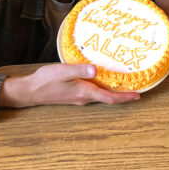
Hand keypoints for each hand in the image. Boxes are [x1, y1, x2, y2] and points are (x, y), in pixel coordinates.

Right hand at [0, 63, 139, 107]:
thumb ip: (79, 70)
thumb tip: (95, 70)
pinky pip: (93, 93)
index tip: (138, 95)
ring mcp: (78, 98)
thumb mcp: (63, 71)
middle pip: (108, 98)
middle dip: (122, 95)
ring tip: (124, 84)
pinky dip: (102, 89)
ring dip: (113, 92)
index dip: (125, 97)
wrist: (30, 91)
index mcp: (84, 93)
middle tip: (136, 88)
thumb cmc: (45, 81)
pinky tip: (102, 80)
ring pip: (100, 96)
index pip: (109, 98)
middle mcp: (84, 98)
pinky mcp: (73, 95)